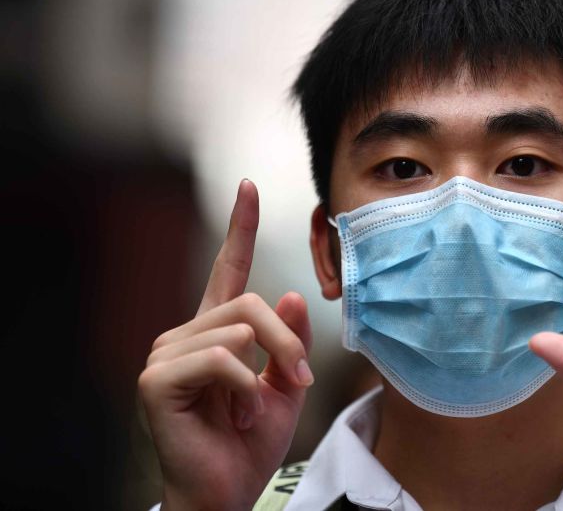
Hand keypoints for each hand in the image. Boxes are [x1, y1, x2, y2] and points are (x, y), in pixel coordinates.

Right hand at [138, 180, 313, 510]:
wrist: (228, 491)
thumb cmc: (251, 442)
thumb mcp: (285, 386)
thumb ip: (290, 341)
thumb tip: (294, 293)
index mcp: (216, 332)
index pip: (228, 269)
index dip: (240, 228)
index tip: (249, 186)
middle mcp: (186, 334)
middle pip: (251, 302)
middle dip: (288, 342)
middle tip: (301, 378)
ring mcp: (166, 355)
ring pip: (241, 326)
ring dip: (270, 367)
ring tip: (261, 406)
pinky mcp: (157, 379)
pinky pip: (221, 358)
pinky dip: (244, 388)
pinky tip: (239, 415)